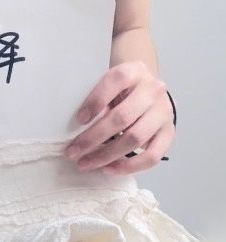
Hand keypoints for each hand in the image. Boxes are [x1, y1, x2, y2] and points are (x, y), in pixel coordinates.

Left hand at [63, 60, 174, 174]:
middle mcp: (153, 90)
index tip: (78, 120)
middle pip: (122, 117)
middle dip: (94, 137)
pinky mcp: (169, 133)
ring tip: (86, 163)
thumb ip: (98, 99)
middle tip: (73, 151)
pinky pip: (152, 156)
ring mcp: (163, 112)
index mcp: (135, 71)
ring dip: (106, 155)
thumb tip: (78, 127)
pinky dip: (129, 166)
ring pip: (135, 138)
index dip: (96, 100)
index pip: (116, 81)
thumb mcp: (110, 87)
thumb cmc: (121, 92)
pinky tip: (109, 169)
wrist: (148, 93)